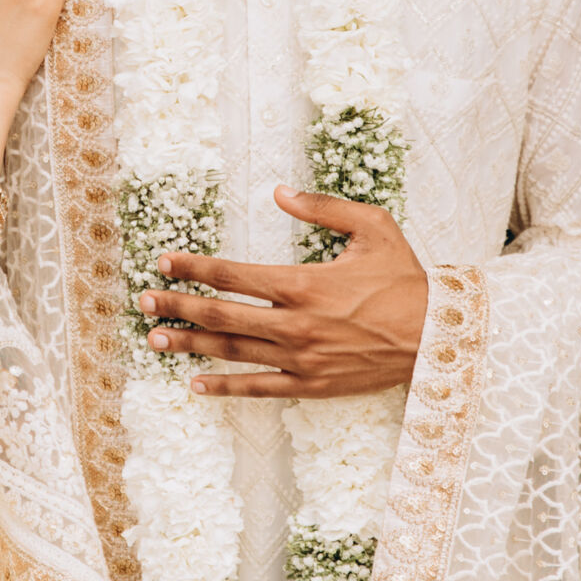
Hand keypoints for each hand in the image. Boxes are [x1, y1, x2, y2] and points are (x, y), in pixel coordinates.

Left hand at [138, 187, 429, 398]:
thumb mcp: (372, 227)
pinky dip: (225, 386)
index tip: (164, 263)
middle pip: (221, 314)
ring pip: (232, 351)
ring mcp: (300, 358)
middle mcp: (294, 324)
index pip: (232, 274)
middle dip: (177, 306)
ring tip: (156, 339)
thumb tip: (280, 192)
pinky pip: (258, 388)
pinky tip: (197, 385)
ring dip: (190, 344)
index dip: (193, 268)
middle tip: (143, 301)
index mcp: (302, 283)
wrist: (437, 336)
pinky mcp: (311, 384)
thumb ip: (323, 208)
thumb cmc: (405, 279)